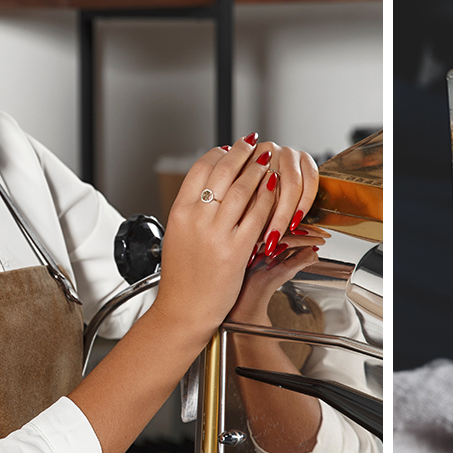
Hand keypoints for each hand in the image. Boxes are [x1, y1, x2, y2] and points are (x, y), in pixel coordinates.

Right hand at [153, 135, 317, 331]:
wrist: (185, 309)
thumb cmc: (182, 277)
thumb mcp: (177, 235)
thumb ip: (191, 210)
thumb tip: (208, 186)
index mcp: (179, 213)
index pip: (200, 169)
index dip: (218, 153)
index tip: (228, 148)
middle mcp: (196, 219)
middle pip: (223, 172)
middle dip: (241, 152)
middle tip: (252, 144)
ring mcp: (217, 234)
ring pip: (243, 189)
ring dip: (258, 170)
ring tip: (266, 160)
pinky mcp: (237, 249)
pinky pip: (258, 215)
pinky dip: (268, 197)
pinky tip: (274, 188)